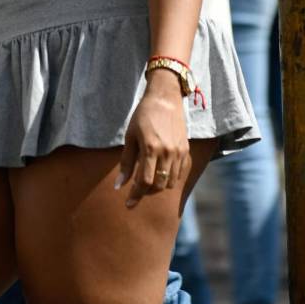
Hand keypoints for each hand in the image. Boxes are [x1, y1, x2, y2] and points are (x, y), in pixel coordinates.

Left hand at [114, 70, 189, 208]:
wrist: (165, 99)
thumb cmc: (143, 116)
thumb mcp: (130, 137)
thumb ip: (126, 162)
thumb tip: (118, 185)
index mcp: (151, 148)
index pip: (144, 182)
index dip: (135, 195)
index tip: (128, 204)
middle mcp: (167, 153)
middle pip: (158, 186)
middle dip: (146, 192)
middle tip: (136, 191)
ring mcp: (179, 152)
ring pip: (170, 182)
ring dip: (158, 186)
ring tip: (147, 180)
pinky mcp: (186, 150)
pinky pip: (179, 173)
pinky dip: (169, 178)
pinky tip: (160, 172)